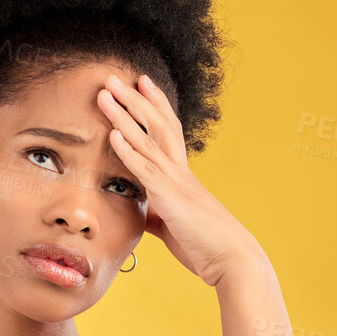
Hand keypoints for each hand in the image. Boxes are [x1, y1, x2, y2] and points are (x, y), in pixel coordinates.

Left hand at [97, 73, 266, 287]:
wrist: (230, 259)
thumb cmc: (206, 246)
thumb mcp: (174, 227)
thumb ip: (157, 214)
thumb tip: (144, 214)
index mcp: (181, 176)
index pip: (167, 131)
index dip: (154, 105)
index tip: (140, 83)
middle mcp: (180, 171)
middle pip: (157, 124)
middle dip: (134, 98)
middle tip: (114, 76)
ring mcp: (175, 182)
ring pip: (147, 139)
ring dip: (124, 115)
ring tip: (106, 92)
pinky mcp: (170, 199)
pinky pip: (146, 170)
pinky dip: (128, 150)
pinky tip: (114, 133)